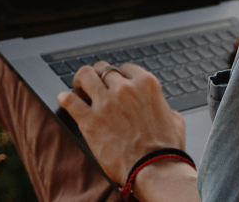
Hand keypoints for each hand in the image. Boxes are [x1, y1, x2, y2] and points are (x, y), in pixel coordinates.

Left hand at [57, 61, 185, 184]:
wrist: (155, 169)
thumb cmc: (166, 149)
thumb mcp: (174, 119)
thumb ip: (162, 106)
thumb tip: (161, 108)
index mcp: (146, 84)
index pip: (125, 68)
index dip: (118, 76)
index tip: (114, 84)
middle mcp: (124, 88)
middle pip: (103, 69)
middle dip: (99, 76)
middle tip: (95, 85)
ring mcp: (106, 102)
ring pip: (85, 75)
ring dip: (81, 81)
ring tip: (79, 89)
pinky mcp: (90, 120)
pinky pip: (70, 100)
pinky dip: (65, 98)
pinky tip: (64, 100)